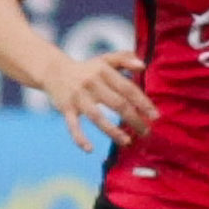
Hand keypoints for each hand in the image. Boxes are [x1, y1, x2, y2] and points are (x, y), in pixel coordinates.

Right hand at [40, 49, 154, 151]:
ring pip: (97, 117)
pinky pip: (73, 126)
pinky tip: (89, 149)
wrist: (54, 71)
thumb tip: (143, 66)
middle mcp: (91, 83)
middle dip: (133, 119)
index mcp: (104, 71)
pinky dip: (79, 138)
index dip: (142, 102)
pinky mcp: (66, 109)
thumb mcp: (105, 59)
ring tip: (127, 142)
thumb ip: (125, 59)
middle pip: (117, 104)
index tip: (155, 116)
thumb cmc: (87, 69)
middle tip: (146, 133)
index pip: (127, 88)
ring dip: (113, 131)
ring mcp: (78, 97)